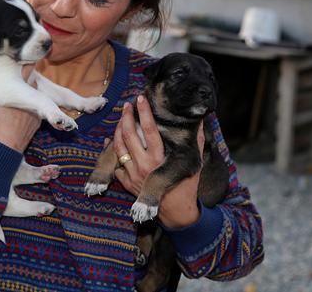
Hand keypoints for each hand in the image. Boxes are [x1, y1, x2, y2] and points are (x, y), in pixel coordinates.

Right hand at [0, 58, 40, 151]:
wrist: (1, 151)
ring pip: (36, 96)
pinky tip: (23, 108)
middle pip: (33, 82)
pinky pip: (36, 110)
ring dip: (30, 92)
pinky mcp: (36, 123)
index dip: (26, 63)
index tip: (23, 57)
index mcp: (19, 90)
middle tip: (19, 74)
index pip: (28, 69)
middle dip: (27, 77)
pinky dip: (31, 107)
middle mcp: (31, 99)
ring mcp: (35, 111)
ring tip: (21, 90)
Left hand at [113, 95, 204, 227]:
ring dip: (117, 131)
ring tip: (121, 119)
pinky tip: (111, 141)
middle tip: (127, 105)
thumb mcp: (194, 163)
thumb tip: (199, 122)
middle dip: (126, 117)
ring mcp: (133, 175)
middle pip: (129, 135)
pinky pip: (115, 163)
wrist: (175, 213)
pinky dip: (111, 151)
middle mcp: (144, 165)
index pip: (149, 129)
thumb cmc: (186, 187)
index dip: (144, 112)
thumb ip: (196, 141)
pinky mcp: (126, 183)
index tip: (140, 98)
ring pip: (118, 148)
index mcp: (160, 158)